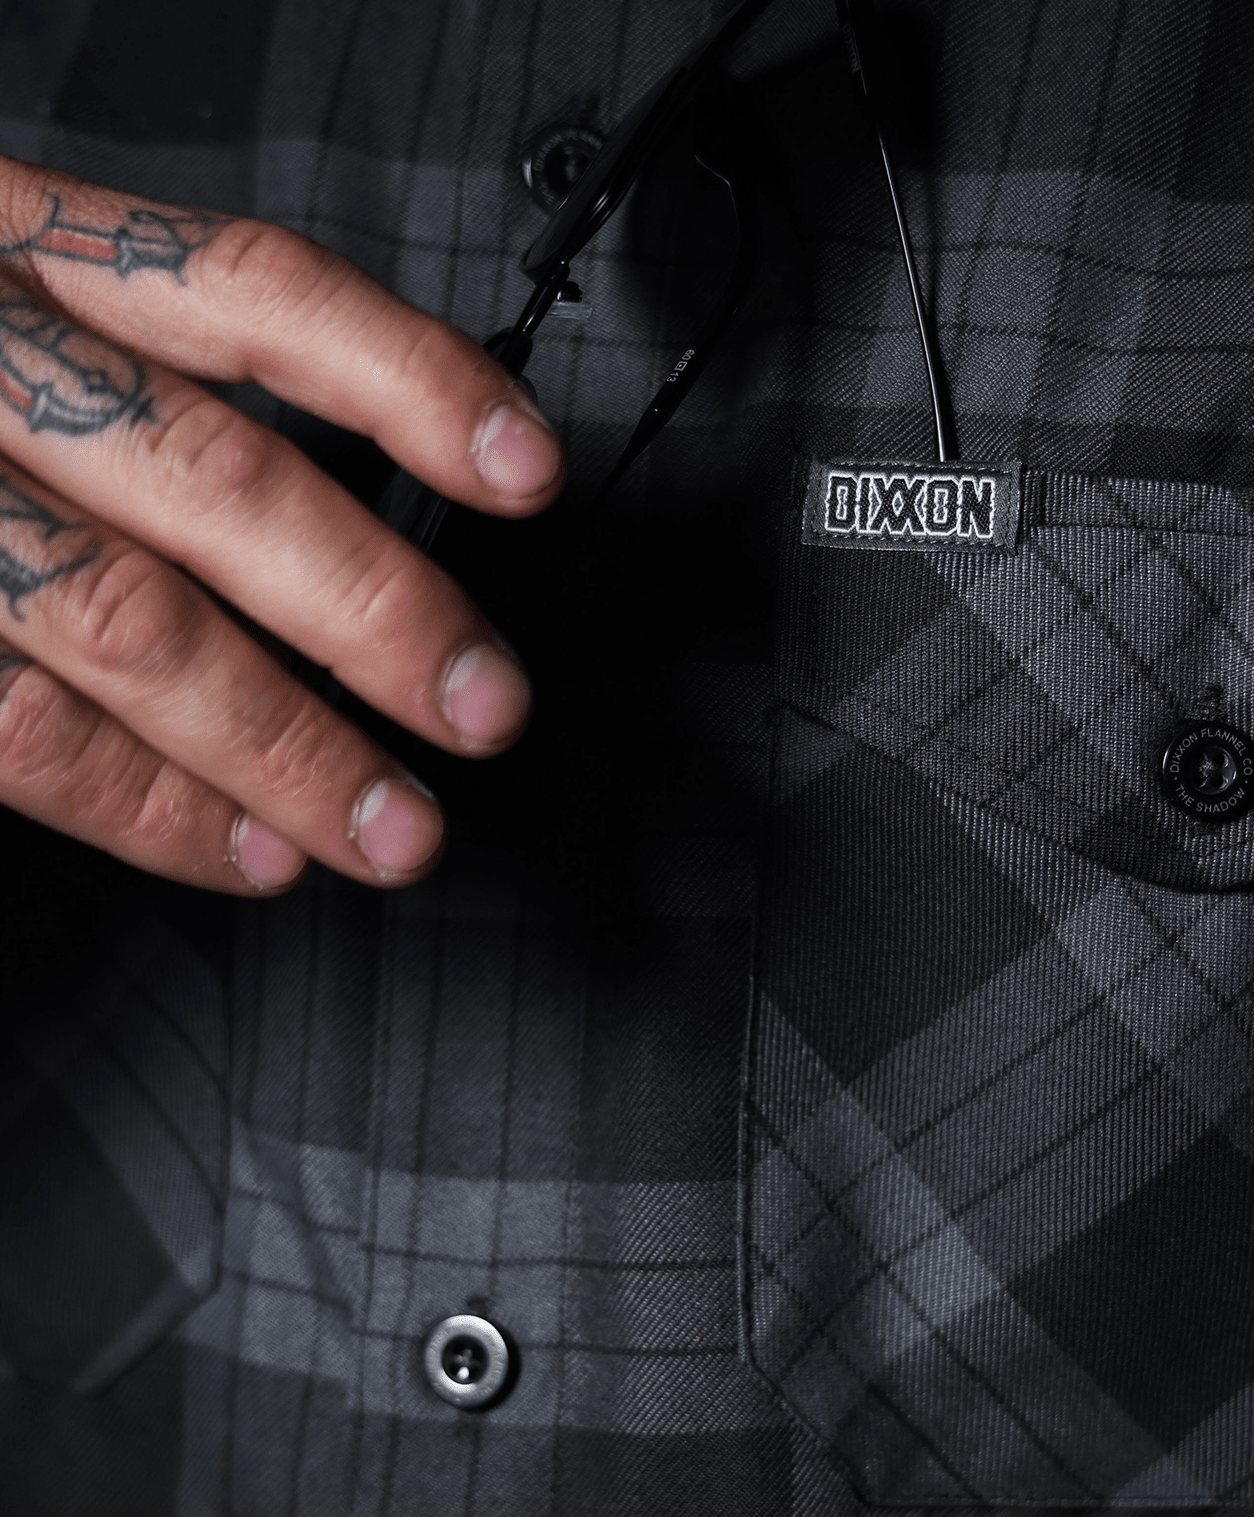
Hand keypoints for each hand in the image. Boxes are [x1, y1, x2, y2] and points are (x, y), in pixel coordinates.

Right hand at [0, 157, 564, 892]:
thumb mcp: (8, 288)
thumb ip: (145, 361)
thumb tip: (366, 485)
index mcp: (24, 251)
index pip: (249, 292)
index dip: (405, 381)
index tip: (523, 467)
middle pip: (212, 479)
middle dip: (372, 610)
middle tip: (481, 702)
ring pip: (125, 621)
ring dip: (285, 746)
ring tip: (390, 826)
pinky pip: (21, 727)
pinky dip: (149, 808)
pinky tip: (248, 849)